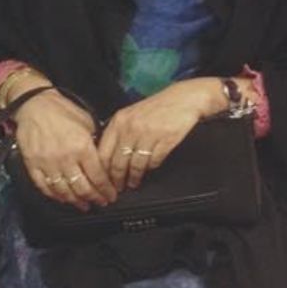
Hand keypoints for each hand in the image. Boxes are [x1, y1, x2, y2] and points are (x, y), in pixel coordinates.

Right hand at [14, 88, 115, 208]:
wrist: (34, 104)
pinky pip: (44, 187)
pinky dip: (55, 195)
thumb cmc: (61, 110)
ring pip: (64, 191)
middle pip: (83, 188)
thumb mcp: (87, 122)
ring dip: (76, 201)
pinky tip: (62, 198)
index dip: (106, 190)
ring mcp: (47, 164)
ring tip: (84, 204)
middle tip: (100, 203)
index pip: (98, 177)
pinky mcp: (33, 165)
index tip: (111, 195)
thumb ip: (96, 143)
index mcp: (81, 147)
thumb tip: (103, 159)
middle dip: (94, 199)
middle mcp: (65, 158)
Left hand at [98, 78, 220, 192]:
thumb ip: (118, 133)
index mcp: (119, 121)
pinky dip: (150, 168)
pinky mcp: (165, 140)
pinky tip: (149, 169)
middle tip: (117, 188)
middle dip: (117, 179)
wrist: (184, 99)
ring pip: (135, 165)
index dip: (103, 170)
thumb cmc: (157, 108)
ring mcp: (148, 134)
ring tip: (133, 183)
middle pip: (118, 162)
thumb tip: (107, 157)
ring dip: (134, 177)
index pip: (103, 151)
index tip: (104, 179)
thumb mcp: (131, 115)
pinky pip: (154, 161)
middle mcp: (131, 127)